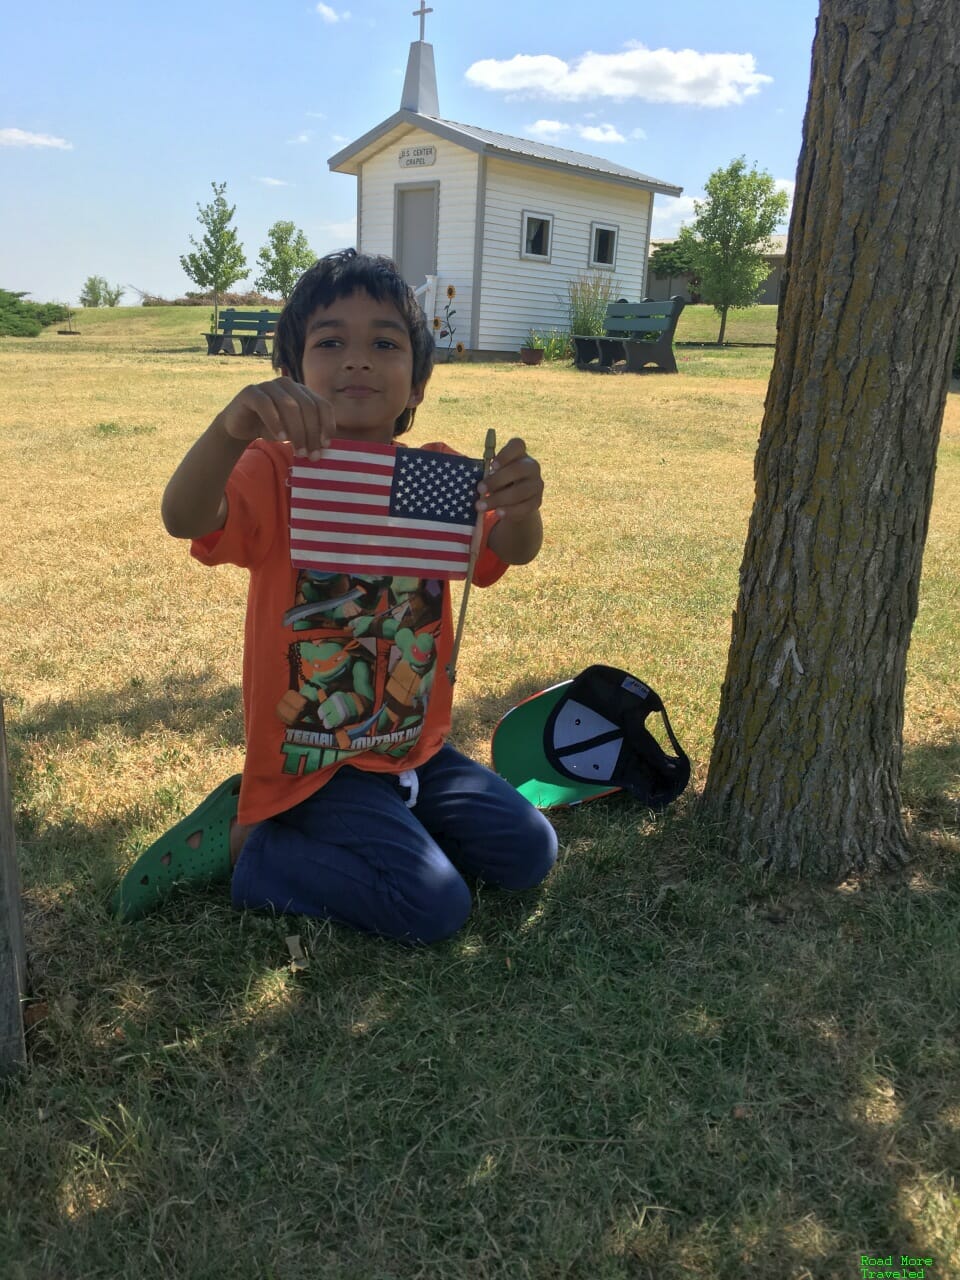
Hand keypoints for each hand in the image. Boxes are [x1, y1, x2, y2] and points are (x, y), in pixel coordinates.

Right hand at [217, 377, 334, 458]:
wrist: (240, 427)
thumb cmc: (272, 429)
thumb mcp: (294, 432)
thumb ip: (309, 434)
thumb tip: (325, 447)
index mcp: (302, 392)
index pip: (322, 404)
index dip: (327, 424)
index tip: (326, 445)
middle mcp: (288, 384)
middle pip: (308, 406)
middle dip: (312, 433)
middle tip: (312, 455)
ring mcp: (269, 385)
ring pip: (289, 405)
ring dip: (297, 431)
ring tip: (299, 451)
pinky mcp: (251, 392)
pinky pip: (265, 404)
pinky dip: (275, 422)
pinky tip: (281, 438)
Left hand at [477, 437, 543, 523]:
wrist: (515, 500)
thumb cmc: (500, 480)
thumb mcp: (494, 473)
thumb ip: (488, 473)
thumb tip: (478, 482)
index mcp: (519, 453)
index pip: (517, 445)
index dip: (505, 454)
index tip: (492, 465)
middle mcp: (532, 466)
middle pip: (518, 470)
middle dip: (497, 480)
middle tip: (480, 489)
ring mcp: (537, 484)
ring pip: (520, 491)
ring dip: (499, 499)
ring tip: (481, 506)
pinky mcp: (537, 501)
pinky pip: (525, 507)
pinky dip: (510, 511)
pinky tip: (498, 513)